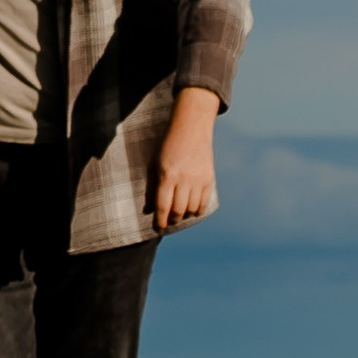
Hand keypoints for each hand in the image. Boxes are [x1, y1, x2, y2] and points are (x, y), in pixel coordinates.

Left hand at [152, 88, 218, 232]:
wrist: (190, 128)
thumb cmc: (167, 145)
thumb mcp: (154, 163)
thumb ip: (151, 187)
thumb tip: (148, 210)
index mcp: (166, 175)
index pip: (162, 206)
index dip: (159, 221)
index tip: (157, 229)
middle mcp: (183, 179)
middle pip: (178, 210)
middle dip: (171, 220)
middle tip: (167, 222)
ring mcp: (198, 180)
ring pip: (192, 209)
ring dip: (184, 216)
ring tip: (178, 215)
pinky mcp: (209, 179)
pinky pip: (204, 203)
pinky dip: (197, 210)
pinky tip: (191, 210)